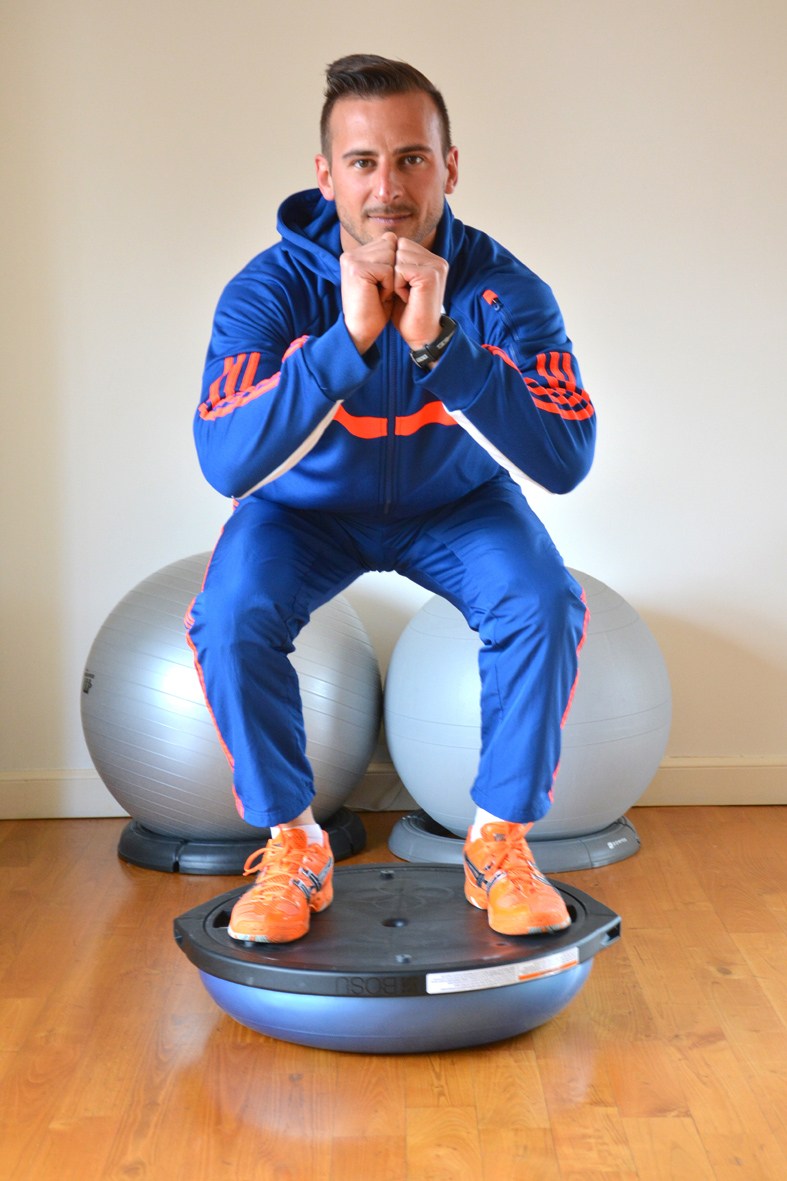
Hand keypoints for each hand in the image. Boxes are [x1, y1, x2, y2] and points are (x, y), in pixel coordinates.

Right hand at [340, 232, 396, 354]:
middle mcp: (351, 253)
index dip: (393, 264)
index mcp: (356, 253)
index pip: (388, 241)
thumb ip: (386, 257)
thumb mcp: (382, 278)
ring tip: (378, 293)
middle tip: (380, 290)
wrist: (361, 331)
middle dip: (393, 270)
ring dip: (391, 279)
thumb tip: (395, 237)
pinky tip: (377, 297)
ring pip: (391, 256)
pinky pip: (388, 270)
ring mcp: (352, 260)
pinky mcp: (357, 269)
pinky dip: (388, 286)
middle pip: (391, 245)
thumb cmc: (374, 308)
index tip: (382, 284)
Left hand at [390, 238, 448, 351]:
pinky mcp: (430, 275)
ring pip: (398, 255)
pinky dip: (397, 285)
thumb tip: (386, 238)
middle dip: (393, 268)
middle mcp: (437, 260)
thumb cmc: (408, 312)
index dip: (393, 265)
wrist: (420, 336)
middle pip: (399, 245)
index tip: (400, 286)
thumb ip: (399, 260)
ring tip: (405, 294)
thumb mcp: (402, 281)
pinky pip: (400, 269)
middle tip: (403, 291)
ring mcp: (436, 266)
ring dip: (395, 278)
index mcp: (432, 260)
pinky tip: (407, 298)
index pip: (402, 244)